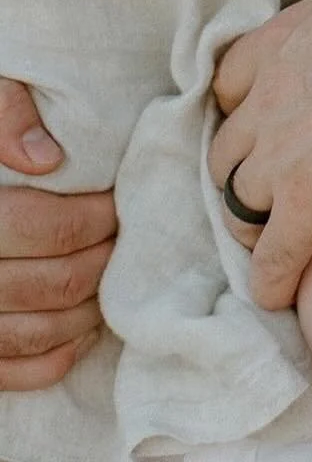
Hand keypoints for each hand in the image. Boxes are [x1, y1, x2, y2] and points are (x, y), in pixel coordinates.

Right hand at [0, 80, 114, 390]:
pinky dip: (55, 355)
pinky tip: (81, 324)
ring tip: (112, 273)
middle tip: (126, 235)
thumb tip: (46, 158)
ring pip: (36, 332)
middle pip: (50, 282)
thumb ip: (6, 112)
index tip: (116, 200)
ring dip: (88, 308)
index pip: (41, 227)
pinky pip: (12, 372)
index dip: (92, 217)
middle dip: (102, 259)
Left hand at [209, 0, 311, 309]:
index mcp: (289, 38)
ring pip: (239, 202)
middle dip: (242, 163)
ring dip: (252, 221)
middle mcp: (271, 99)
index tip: (259, 111)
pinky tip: (280, 291)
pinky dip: (272, 278)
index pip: (232, 74)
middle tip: (267, 178)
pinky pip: (272, 260)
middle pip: (229, 143)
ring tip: (269, 235)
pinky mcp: (309, 212)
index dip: (245, 97)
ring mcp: (283, 159)